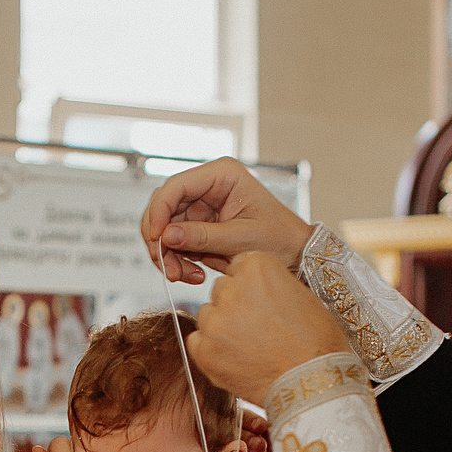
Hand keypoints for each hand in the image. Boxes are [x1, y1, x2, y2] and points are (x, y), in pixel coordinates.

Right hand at [141, 158, 313, 284]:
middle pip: (164, 207)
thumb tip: (167, 236)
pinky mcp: (199, 227)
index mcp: (222, 175)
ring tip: (185, 276)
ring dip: (168, 255)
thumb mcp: (242, 239)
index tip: (156, 238)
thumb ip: (204, 236)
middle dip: (160, 239)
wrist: (295, 255)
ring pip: (165, 229)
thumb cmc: (279, 239)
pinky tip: (195, 275)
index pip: (176, 186)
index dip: (159, 211)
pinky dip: (178, 262)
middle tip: (167, 267)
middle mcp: (207, 187)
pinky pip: (175, 244)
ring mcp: (201, 207)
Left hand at [189, 252, 353, 405]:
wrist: (312, 382)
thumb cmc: (316, 343)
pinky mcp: (205, 351)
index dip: (250, 286)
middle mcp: (231, 289)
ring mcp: (215, 321)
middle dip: (235, 305)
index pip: (238, 267)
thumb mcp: (301, 296)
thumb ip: (272, 285)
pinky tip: (235, 358)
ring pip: (207, 315)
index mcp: (257, 268)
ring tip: (248, 345)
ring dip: (221, 326)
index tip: (259, 299)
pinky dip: (211, 350)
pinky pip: (197, 341)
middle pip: (221, 290)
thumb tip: (258, 290)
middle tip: (256, 326)